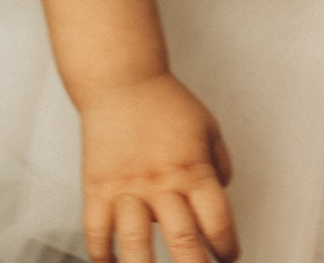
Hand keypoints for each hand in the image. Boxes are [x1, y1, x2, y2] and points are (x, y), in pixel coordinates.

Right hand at [78, 73, 239, 262]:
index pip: (218, 222)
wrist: (120, 79)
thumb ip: (220, 164)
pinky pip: (96, 230)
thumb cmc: (163, 100)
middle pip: (184, 241)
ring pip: (136, 242)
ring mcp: (127, 187)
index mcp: (193, 170)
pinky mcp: (97, 187)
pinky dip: (102, 254)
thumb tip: (223, 193)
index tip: (227, 258)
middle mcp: (161, 183)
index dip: (227, 248)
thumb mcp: (208, 127)